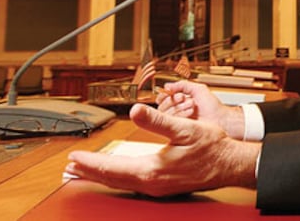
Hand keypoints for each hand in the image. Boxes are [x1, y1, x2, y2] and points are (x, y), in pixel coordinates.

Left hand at [65, 103, 258, 196]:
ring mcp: (157, 187)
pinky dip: (117, 177)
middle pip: (112, 179)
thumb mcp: (185, 128)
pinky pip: (132, 183)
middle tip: (69, 168)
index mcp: (152, 171)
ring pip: (121, 183)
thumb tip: (135, 110)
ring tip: (84, 171)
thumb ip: (157, 120)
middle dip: (89, 172)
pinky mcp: (163, 186)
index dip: (90, 162)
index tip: (74, 156)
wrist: (230, 164)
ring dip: (101, 176)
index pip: (112, 168)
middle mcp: (151, 183)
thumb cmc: (212, 148)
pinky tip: (116, 173)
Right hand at [156, 80, 244, 138]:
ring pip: (165, 114)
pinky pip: (171, 122)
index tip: (173, 92)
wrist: (221, 120)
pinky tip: (191, 111)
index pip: (163, 99)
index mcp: (179, 103)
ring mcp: (177, 123)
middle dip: (173, 100)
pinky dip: (181, 114)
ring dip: (178, 107)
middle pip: (162, 106)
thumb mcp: (198, 90)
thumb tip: (167, 85)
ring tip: (192, 104)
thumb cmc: (213, 107)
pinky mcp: (179, 131)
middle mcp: (176, 113)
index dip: (166, 95)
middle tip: (183, 98)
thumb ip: (183, 85)